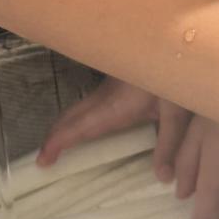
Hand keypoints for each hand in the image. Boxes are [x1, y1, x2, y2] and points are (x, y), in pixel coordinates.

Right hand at [37, 79, 191, 180]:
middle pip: (71, 116)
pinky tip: (84, 127)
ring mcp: (109, 88)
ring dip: (64, 126)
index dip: (59, 142)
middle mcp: (105, 96)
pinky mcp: (116, 84)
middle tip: (42, 159)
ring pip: (78, 108)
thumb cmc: (175, 71)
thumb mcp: (176, 111)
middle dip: (55, 136)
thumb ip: (168, 144)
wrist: (177, 40)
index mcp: (115, 105)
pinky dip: (76, 118)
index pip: (79, 127)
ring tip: (57, 147)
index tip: (42, 159)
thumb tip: (162, 178)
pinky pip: (89, 104)